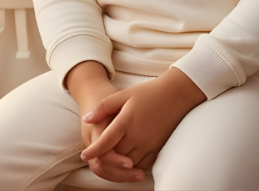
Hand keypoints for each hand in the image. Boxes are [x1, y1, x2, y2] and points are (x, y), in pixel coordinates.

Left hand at [65, 62, 145, 182]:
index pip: (106, 142)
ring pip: (128, 163)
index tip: (83, 155)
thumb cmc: (147, 93)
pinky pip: (142, 165)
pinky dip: (132, 165)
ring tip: (109, 159)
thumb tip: (86, 119)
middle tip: (96, 155)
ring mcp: (149, 144)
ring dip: (118, 163)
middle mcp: (138, 135)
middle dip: (105, 157)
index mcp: (127, 121)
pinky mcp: (157, 149)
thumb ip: (104, 107)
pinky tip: (126, 159)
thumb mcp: (124, 94)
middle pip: (116, 156)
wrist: (175, 95)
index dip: (93, 151)